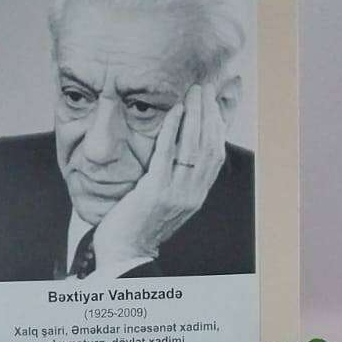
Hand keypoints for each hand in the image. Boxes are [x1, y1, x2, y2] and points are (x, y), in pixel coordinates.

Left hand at [93, 84, 225, 265]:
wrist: (123, 254)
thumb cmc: (138, 225)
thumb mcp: (165, 201)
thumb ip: (176, 179)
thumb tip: (180, 152)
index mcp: (195, 196)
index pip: (215, 155)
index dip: (218, 125)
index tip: (214, 102)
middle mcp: (191, 195)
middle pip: (209, 147)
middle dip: (209, 113)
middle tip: (204, 88)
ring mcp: (175, 194)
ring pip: (193, 148)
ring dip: (195, 115)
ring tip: (193, 92)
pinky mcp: (155, 192)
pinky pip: (167, 154)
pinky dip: (173, 129)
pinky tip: (175, 110)